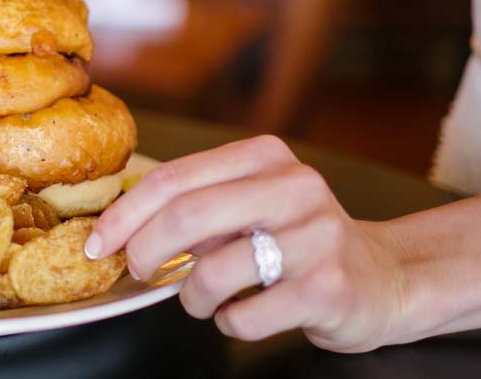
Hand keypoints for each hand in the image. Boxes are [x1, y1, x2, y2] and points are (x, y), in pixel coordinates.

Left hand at [85, 135, 410, 351]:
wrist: (382, 278)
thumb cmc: (296, 241)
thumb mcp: (250, 204)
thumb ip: (194, 205)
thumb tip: (118, 227)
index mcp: (265, 157)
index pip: (174, 178)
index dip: (125, 215)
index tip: (98, 243)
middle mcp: (295, 188)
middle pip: (187, 215)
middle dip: (145, 251)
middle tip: (139, 272)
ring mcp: (316, 237)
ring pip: (214, 272)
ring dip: (191, 297)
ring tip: (203, 299)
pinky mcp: (328, 288)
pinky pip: (244, 316)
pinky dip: (229, 322)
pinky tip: (246, 312)